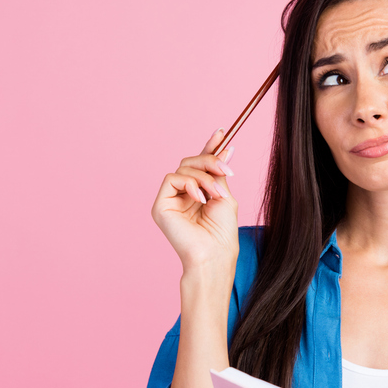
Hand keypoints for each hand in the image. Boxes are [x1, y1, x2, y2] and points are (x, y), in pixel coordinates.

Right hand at [151, 128, 238, 272]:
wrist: (214, 254)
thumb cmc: (221, 232)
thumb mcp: (224, 194)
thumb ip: (218, 172)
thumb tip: (225, 146)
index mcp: (197, 194)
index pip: (199, 166)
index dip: (209, 148)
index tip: (222, 132)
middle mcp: (181, 195)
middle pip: (190, 162)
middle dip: (210, 161)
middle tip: (227, 169)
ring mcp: (169, 200)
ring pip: (183, 168)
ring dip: (204, 177)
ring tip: (216, 194)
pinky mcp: (160, 206)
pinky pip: (171, 178)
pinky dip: (189, 183)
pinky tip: (200, 198)